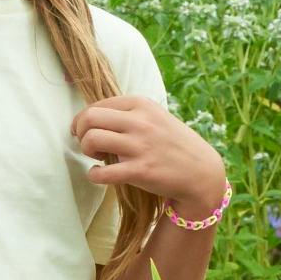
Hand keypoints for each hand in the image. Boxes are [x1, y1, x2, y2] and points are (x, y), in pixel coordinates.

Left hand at [72, 96, 224, 218]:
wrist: (201, 172)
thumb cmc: (174, 144)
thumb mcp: (156, 117)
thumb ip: (129, 113)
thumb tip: (93, 116)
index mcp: (141, 104)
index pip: (96, 105)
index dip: (83, 119)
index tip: (84, 131)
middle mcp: (140, 122)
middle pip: (89, 118)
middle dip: (80, 132)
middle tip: (86, 143)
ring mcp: (140, 146)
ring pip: (91, 140)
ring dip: (86, 150)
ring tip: (97, 157)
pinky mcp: (140, 171)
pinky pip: (102, 172)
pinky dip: (93, 175)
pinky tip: (100, 175)